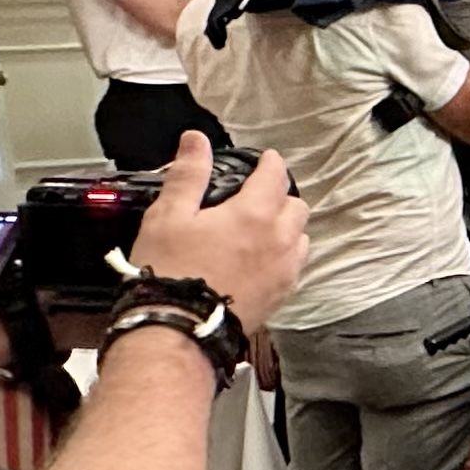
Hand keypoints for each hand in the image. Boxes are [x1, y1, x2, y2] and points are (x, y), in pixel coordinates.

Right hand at [126, 132, 308, 330]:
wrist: (178, 331)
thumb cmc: (170, 269)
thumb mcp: (169, 215)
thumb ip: (188, 175)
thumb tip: (197, 138)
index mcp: (255, 214)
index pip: (275, 175)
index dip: (270, 163)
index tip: (264, 160)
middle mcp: (280, 239)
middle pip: (296, 205)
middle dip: (281, 196)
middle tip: (258, 197)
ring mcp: (285, 271)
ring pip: (301, 237)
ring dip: (287, 227)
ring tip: (262, 229)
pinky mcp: (282, 296)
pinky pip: (295, 266)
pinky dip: (286, 255)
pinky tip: (265, 260)